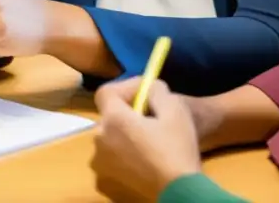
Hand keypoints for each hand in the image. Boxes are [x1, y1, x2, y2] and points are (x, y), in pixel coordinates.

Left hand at [91, 78, 201, 202]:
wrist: (179, 193)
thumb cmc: (177, 150)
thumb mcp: (175, 109)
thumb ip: (157, 90)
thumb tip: (149, 87)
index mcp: (113, 120)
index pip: (106, 92)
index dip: (125, 87)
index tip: (145, 92)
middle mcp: (99, 141)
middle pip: (109, 116)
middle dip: (127, 112)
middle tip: (151, 116)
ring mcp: (100, 164)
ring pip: (110, 139)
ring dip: (125, 134)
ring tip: (149, 139)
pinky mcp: (106, 182)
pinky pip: (112, 160)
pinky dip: (124, 155)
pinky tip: (145, 159)